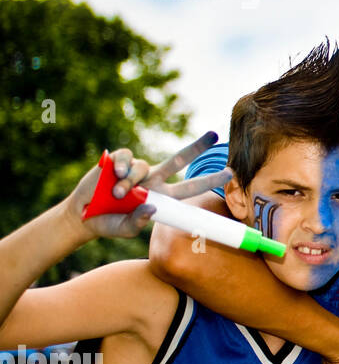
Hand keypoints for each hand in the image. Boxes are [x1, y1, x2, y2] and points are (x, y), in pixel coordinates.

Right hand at [67, 131, 231, 238]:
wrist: (83, 214)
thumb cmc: (109, 223)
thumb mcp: (124, 228)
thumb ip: (137, 222)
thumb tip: (151, 207)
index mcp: (163, 196)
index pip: (191, 186)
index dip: (210, 180)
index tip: (231, 173)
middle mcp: (154, 179)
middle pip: (180, 159)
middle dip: (197, 146)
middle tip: (214, 134)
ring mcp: (138, 169)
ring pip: (143, 166)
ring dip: (130, 180)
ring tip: (117, 193)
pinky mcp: (119, 161)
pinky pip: (126, 157)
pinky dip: (120, 166)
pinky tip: (112, 175)